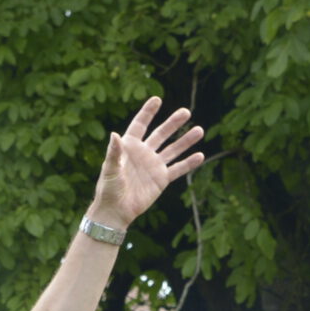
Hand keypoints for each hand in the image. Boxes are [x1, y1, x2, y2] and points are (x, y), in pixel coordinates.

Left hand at [87, 97, 206, 231]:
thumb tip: (114, 134)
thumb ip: (114, 152)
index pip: (140, 124)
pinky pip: (178, 169)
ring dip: (186, 140)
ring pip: (173, 149)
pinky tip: (200, 155)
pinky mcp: (161, 179)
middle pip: (161, 134)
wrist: (116, 211)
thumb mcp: (110, 169)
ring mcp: (154, 165)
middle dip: (173, 123)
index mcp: (129, 146)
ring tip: (199, 130)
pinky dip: (188, 163)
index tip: (158, 99)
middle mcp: (144, 153)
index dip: (148, 112)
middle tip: (186, 112)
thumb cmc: (108, 189)